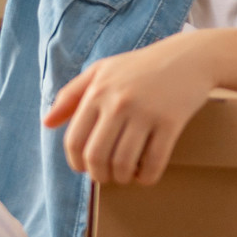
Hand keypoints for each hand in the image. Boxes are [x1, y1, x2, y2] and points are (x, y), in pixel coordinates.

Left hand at [42, 34, 218, 186]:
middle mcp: (118, 103)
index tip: (85, 168)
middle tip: (106, 177)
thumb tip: (47, 123)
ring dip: (123, 178)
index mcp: (98, 91)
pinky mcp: (171, 122)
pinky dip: (147, 177)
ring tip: (126, 176)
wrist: (189, 57)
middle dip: (99, 175)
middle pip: (97, 156)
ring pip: (124, 163)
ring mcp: (146, 113)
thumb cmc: (142, 66)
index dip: (76, 162)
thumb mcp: (102, 71)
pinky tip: (146, 175)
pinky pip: (154, 162)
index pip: (75, 140)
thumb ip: (71, 95)